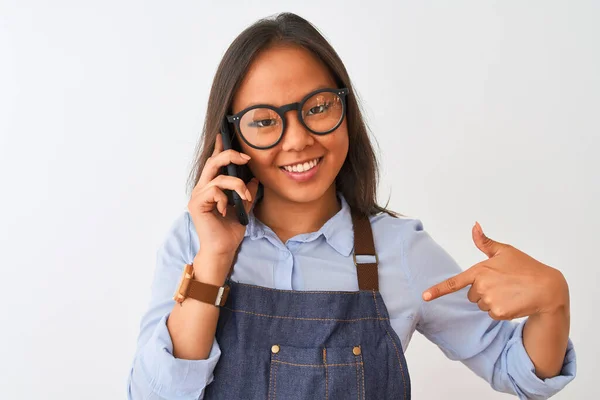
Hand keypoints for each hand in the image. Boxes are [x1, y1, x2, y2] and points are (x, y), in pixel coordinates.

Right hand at [187, 133, 259, 258]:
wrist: (223, 250)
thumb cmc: (230, 231)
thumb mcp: (243, 208)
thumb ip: (246, 192)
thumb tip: (254, 178)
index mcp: (211, 188)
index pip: (214, 163)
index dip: (219, 148)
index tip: (224, 135)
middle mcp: (202, 189)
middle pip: (212, 162)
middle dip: (230, 155)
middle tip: (246, 159)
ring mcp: (198, 196)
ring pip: (218, 177)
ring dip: (237, 185)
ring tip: (245, 198)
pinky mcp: (197, 204)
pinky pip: (214, 191)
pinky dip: (225, 198)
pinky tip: (226, 211)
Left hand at [422, 222, 568, 319]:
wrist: (548, 288)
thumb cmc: (526, 267)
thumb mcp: (505, 251)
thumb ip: (485, 242)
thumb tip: (474, 225)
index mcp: (480, 270)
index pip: (454, 282)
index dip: (437, 290)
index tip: (424, 296)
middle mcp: (482, 286)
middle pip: (471, 295)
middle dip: (484, 291)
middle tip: (503, 285)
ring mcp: (489, 300)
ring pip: (481, 305)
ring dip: (492, 301)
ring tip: (510, 292)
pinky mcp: (498, 313)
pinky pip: (492, 314)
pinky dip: (501, 310)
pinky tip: (513, 302)